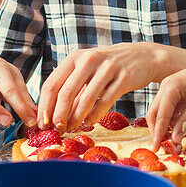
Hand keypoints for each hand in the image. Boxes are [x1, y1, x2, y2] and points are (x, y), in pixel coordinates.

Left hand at [38, 43, 160, 130]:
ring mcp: (107, 68)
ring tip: (72, 129)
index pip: (51, 84)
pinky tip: (89, 123)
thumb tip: (52, 116)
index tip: (42, 123)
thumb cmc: (108, 67)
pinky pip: (105, 101)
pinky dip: (95, 116)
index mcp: (75, 57)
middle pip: (65, 93)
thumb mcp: (87, 71)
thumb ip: (72, 89)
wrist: (143, 57)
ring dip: (76, 118)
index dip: (44, 106)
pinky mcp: (124, 78)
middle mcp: (89, 59)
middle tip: (56, 130)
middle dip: (58, 116)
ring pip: (86, 99)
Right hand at [146, 57, 185, 147]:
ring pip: (159, 110)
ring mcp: (168, 86)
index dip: (157, 134)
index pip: (160, 116)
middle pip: (153, 113)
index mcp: (170, 89)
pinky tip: (176, 128)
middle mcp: (165, 86)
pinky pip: (167, 106)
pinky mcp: (174, 88)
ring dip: (163, 126)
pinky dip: (169, 118)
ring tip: (171, 141)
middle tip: (162, 147)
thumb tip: (174, 140)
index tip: (155, 149)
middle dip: (156, 131)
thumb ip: (185, 121)